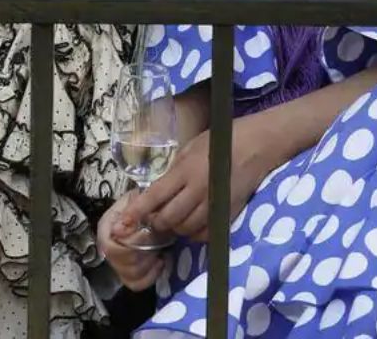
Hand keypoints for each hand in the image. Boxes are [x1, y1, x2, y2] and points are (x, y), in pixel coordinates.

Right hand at [98, 192, 163, 291]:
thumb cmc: (145, 201)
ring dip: (149, 264)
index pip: (111, 248)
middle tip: (158, 242)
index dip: (132, 244)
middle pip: (121, 264)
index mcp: (106, 227)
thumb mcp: (140, 198)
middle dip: (144, 254)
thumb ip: (133, 212)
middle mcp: (107, 247)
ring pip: (130, 276)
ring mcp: (117, 262)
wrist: (151, 206)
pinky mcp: (129, 273)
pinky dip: (152, 275)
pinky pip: (137, 284)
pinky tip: (161, 260)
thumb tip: (120, 231)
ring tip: (160, 250)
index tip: (150, 233)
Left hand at [125, 120, 267, 242]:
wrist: (255, 146)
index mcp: (186, 170)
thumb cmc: (219, 141)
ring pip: (184, 229)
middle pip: (168, 219)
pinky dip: (193, 232)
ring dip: (174, 227)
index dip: (136, 213)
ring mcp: (214, 205)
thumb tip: (155, 193)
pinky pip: (203, 234)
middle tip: (153, 216)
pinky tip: (192, 221)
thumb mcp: (189, 148)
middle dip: (156, 221)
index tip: (122, 224)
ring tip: (173, 216)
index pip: (155, 197)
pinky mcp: (227, 215)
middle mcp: (199, 190)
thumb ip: (173, 172)